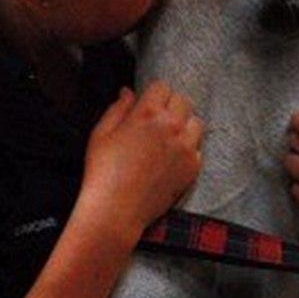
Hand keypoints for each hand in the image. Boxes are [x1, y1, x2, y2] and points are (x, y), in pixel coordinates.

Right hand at [80, 81, 202, 239]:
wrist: (116, 209)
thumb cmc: (103, 172)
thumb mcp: (101, 133)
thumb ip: (117, 108)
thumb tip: (128, 92)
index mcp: (147, 113)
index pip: (162, 87)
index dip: (153, 94)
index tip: (148, 104)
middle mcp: (172, 126)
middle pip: (183, 101)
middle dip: (170, 106)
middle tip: (157, 121)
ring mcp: (185, 147)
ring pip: (195, 122)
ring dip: (184, 125)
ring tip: (168, 137)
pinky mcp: (192, 167)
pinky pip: (197, 148)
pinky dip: (187, 149)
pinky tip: (170, 159)